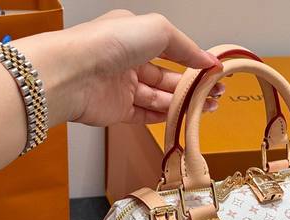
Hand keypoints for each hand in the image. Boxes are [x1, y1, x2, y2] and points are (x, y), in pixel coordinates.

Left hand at [13, 10, 223, 126]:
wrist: (73, 74)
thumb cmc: (109, 43)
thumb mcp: (158, 30)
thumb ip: (186, 47)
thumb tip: (208, 60)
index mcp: (134, 36)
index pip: (171, 50)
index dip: (194, 61)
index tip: (215, 72)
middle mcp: (127, 61)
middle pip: (168, 77)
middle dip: (193, 86)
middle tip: (216, 95)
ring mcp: (122, 87)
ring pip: (159, 98)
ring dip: (184, 103)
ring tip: (208, 108)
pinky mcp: (117, 111)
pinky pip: (146, 115)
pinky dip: (165, 118)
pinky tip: (184, 118)